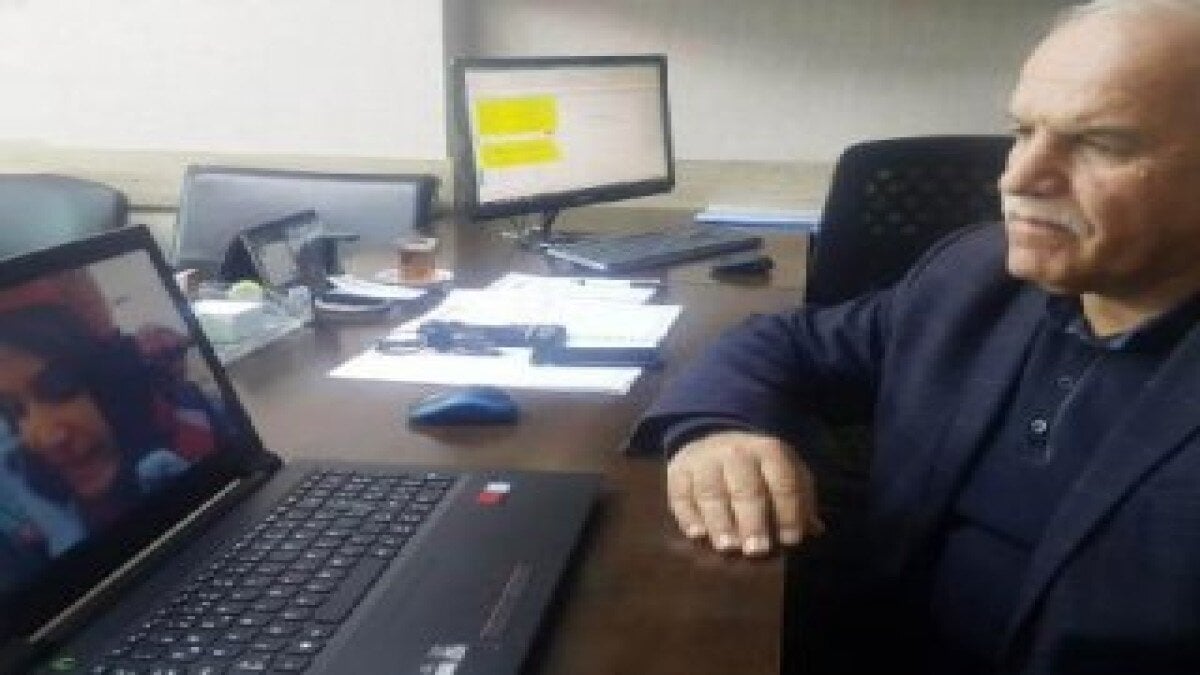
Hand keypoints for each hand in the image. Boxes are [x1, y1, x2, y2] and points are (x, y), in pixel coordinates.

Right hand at [667, 430, 824, 555]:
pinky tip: (697, 534)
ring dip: (720, 522)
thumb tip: (814, 529)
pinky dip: (688, 515)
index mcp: (768, 451)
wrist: (715, 439)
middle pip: (745, 487)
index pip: (782, 481)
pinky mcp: (678, 471)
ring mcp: (704, 460)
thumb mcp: (784, 472)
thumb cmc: (758, 468)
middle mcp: (735, 452)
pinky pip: (680, 494)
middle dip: (752, 520)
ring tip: (728, 548)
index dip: (789, 511)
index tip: (791, 540)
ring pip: (710, 491)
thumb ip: (800, 499)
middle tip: (757, 551)